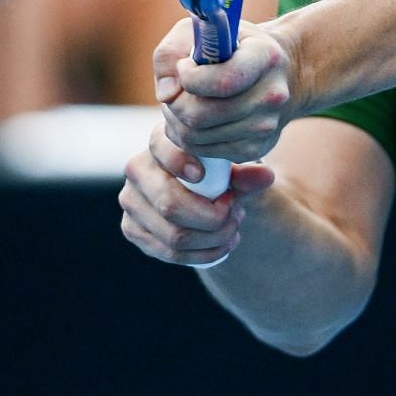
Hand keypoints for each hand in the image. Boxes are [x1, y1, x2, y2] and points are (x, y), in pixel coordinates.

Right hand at [119, 125, 274, 265]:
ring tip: (234, 229)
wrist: (206, 197)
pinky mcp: (132, 229)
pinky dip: (203, 254)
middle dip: (212, 218)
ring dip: (213, 239)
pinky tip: (222, 245)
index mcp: (161, 141)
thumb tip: (264, 176)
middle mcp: (137, 168)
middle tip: (237, 214)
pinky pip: (170, 252)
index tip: (203, 175)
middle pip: (169, 204)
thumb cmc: (221, 175)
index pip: (161, 147)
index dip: (180, 161)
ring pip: (173, 234)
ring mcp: (131, 201)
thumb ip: (248, 174)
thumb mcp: (237, 171)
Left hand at [151, 19, 297, 163]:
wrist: (279, 72)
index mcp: (265, 57)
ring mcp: (265, 126)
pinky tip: (193, 118)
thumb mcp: (203, 30)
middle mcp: (271, 95)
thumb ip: (172, 53)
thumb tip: (167, 94)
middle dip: (175, 104)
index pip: (222, 81)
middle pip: (201, 115)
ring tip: (182, 102)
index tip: (184, 66)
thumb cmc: (233, 47)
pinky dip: (188, 138)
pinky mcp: (256, 149)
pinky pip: (204, 152)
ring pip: (196, 138)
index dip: (189, 78)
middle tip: (175, 91)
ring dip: (177, 122)